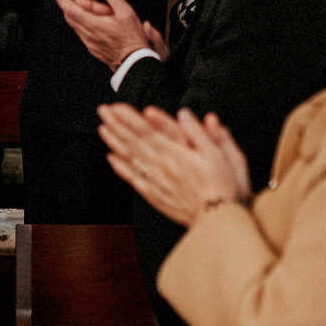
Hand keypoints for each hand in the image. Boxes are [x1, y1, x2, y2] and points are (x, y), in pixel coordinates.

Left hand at [54, 0, 157, 70]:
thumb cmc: (131, 38)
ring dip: (74, 14)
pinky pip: (81, 33)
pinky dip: (81, 23)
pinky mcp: (92, 48)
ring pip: (75, 25)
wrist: (134, 62)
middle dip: (67, 4)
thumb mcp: (126, 13)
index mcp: (92, 24)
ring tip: (80, 5)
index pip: (70, 10)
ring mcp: (89, 43)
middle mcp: (87, 34)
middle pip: (69, 17)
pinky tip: (88, 20)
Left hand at [96, 105, 249, 226]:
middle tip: (102, 110)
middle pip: (133, 142)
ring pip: (130, 158)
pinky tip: (112, 158)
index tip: (115, 106)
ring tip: (102, 128)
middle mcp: (161, 166)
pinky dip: (121, 167)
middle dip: (116, 125)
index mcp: (176, 153)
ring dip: (114, 142)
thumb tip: (184, 114)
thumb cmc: (222, 186)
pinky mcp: (155, 195)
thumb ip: (199, 133)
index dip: (129, 118)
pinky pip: (134, 178)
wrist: (218, 219)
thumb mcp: (220, 154)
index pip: (147, 131)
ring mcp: (156, 181)